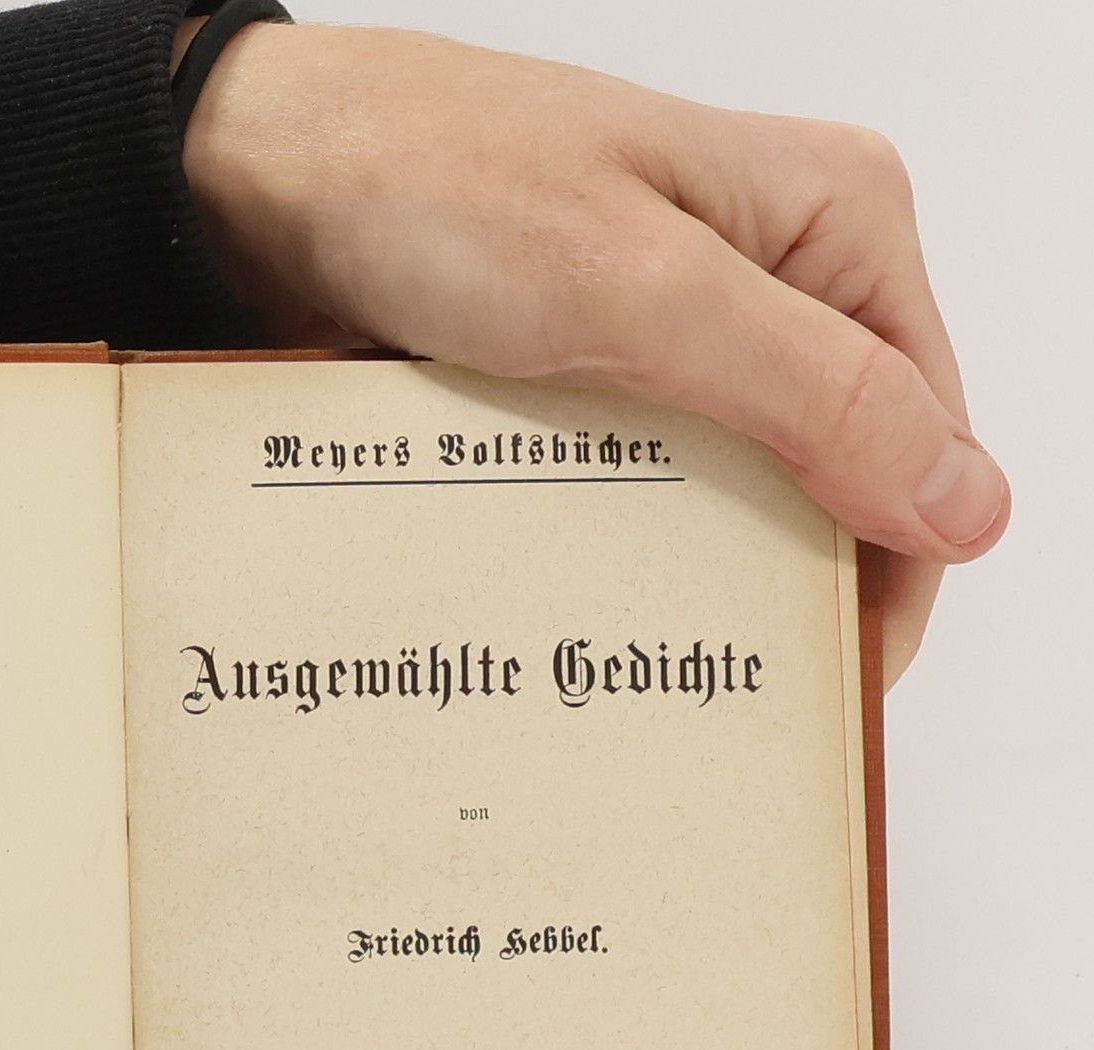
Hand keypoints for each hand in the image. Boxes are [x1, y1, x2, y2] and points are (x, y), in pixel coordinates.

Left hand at [181, 23, 1008, 686]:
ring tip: (650, 670)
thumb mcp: (639, 295)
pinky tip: (586, 600)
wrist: (263, 173)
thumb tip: (964, 504)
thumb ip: (810, 394)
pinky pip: (643, 476)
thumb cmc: (434, 186)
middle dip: (791, 582)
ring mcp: (678, 320)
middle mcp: (774, 271)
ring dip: (701, 574)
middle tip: (722, 698)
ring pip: (737, 484)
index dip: (890, 573)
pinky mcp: (592, 363)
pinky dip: (622, 542)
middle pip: (835, 469)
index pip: (924, 436)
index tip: (826, 692)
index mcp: (834, 224)